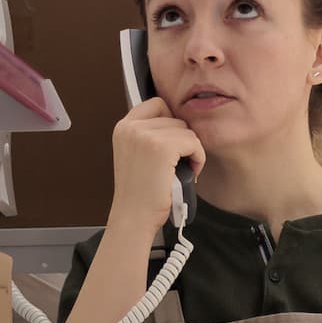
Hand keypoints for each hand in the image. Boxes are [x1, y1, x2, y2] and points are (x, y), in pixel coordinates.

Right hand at [107, 97, 203, 235]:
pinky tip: (190, 173)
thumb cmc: (139, 194)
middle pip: (175, 118)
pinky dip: (198, 158)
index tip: (172, 146)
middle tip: (178, 164)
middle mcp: (131, 126)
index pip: (157, 104)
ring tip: (182, 171)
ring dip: (191, 150)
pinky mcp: (162, 147)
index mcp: (123, 127)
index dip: (170, 123)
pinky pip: (193, 143)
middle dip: (182, 140)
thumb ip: (148, 135)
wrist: (133, 218)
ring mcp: (145, 135)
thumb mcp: (136, 155)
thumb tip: (179, 123)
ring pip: (186, 130)